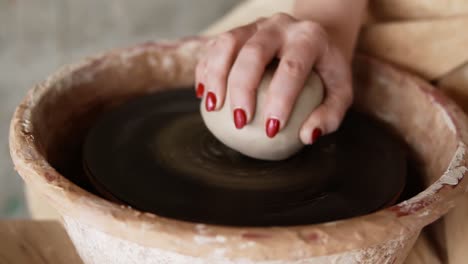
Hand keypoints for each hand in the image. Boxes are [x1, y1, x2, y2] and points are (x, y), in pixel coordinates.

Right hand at [195, 13, 352, 143]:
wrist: (314, 39)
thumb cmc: (326, 72)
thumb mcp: (340, 93)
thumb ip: (329, 115)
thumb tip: (307, 135)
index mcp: (310, 38)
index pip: (292, 66)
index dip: (280, 99)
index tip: (271, 130)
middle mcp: (281, 25)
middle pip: (254, 51)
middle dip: (242, 88)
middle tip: (239, 122)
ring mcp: (255, 25)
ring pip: (227, 42)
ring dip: (215, 75)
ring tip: (212, 107)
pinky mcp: (238, 31)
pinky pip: (214, 46)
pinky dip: (205, 69)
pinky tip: (204, 94)